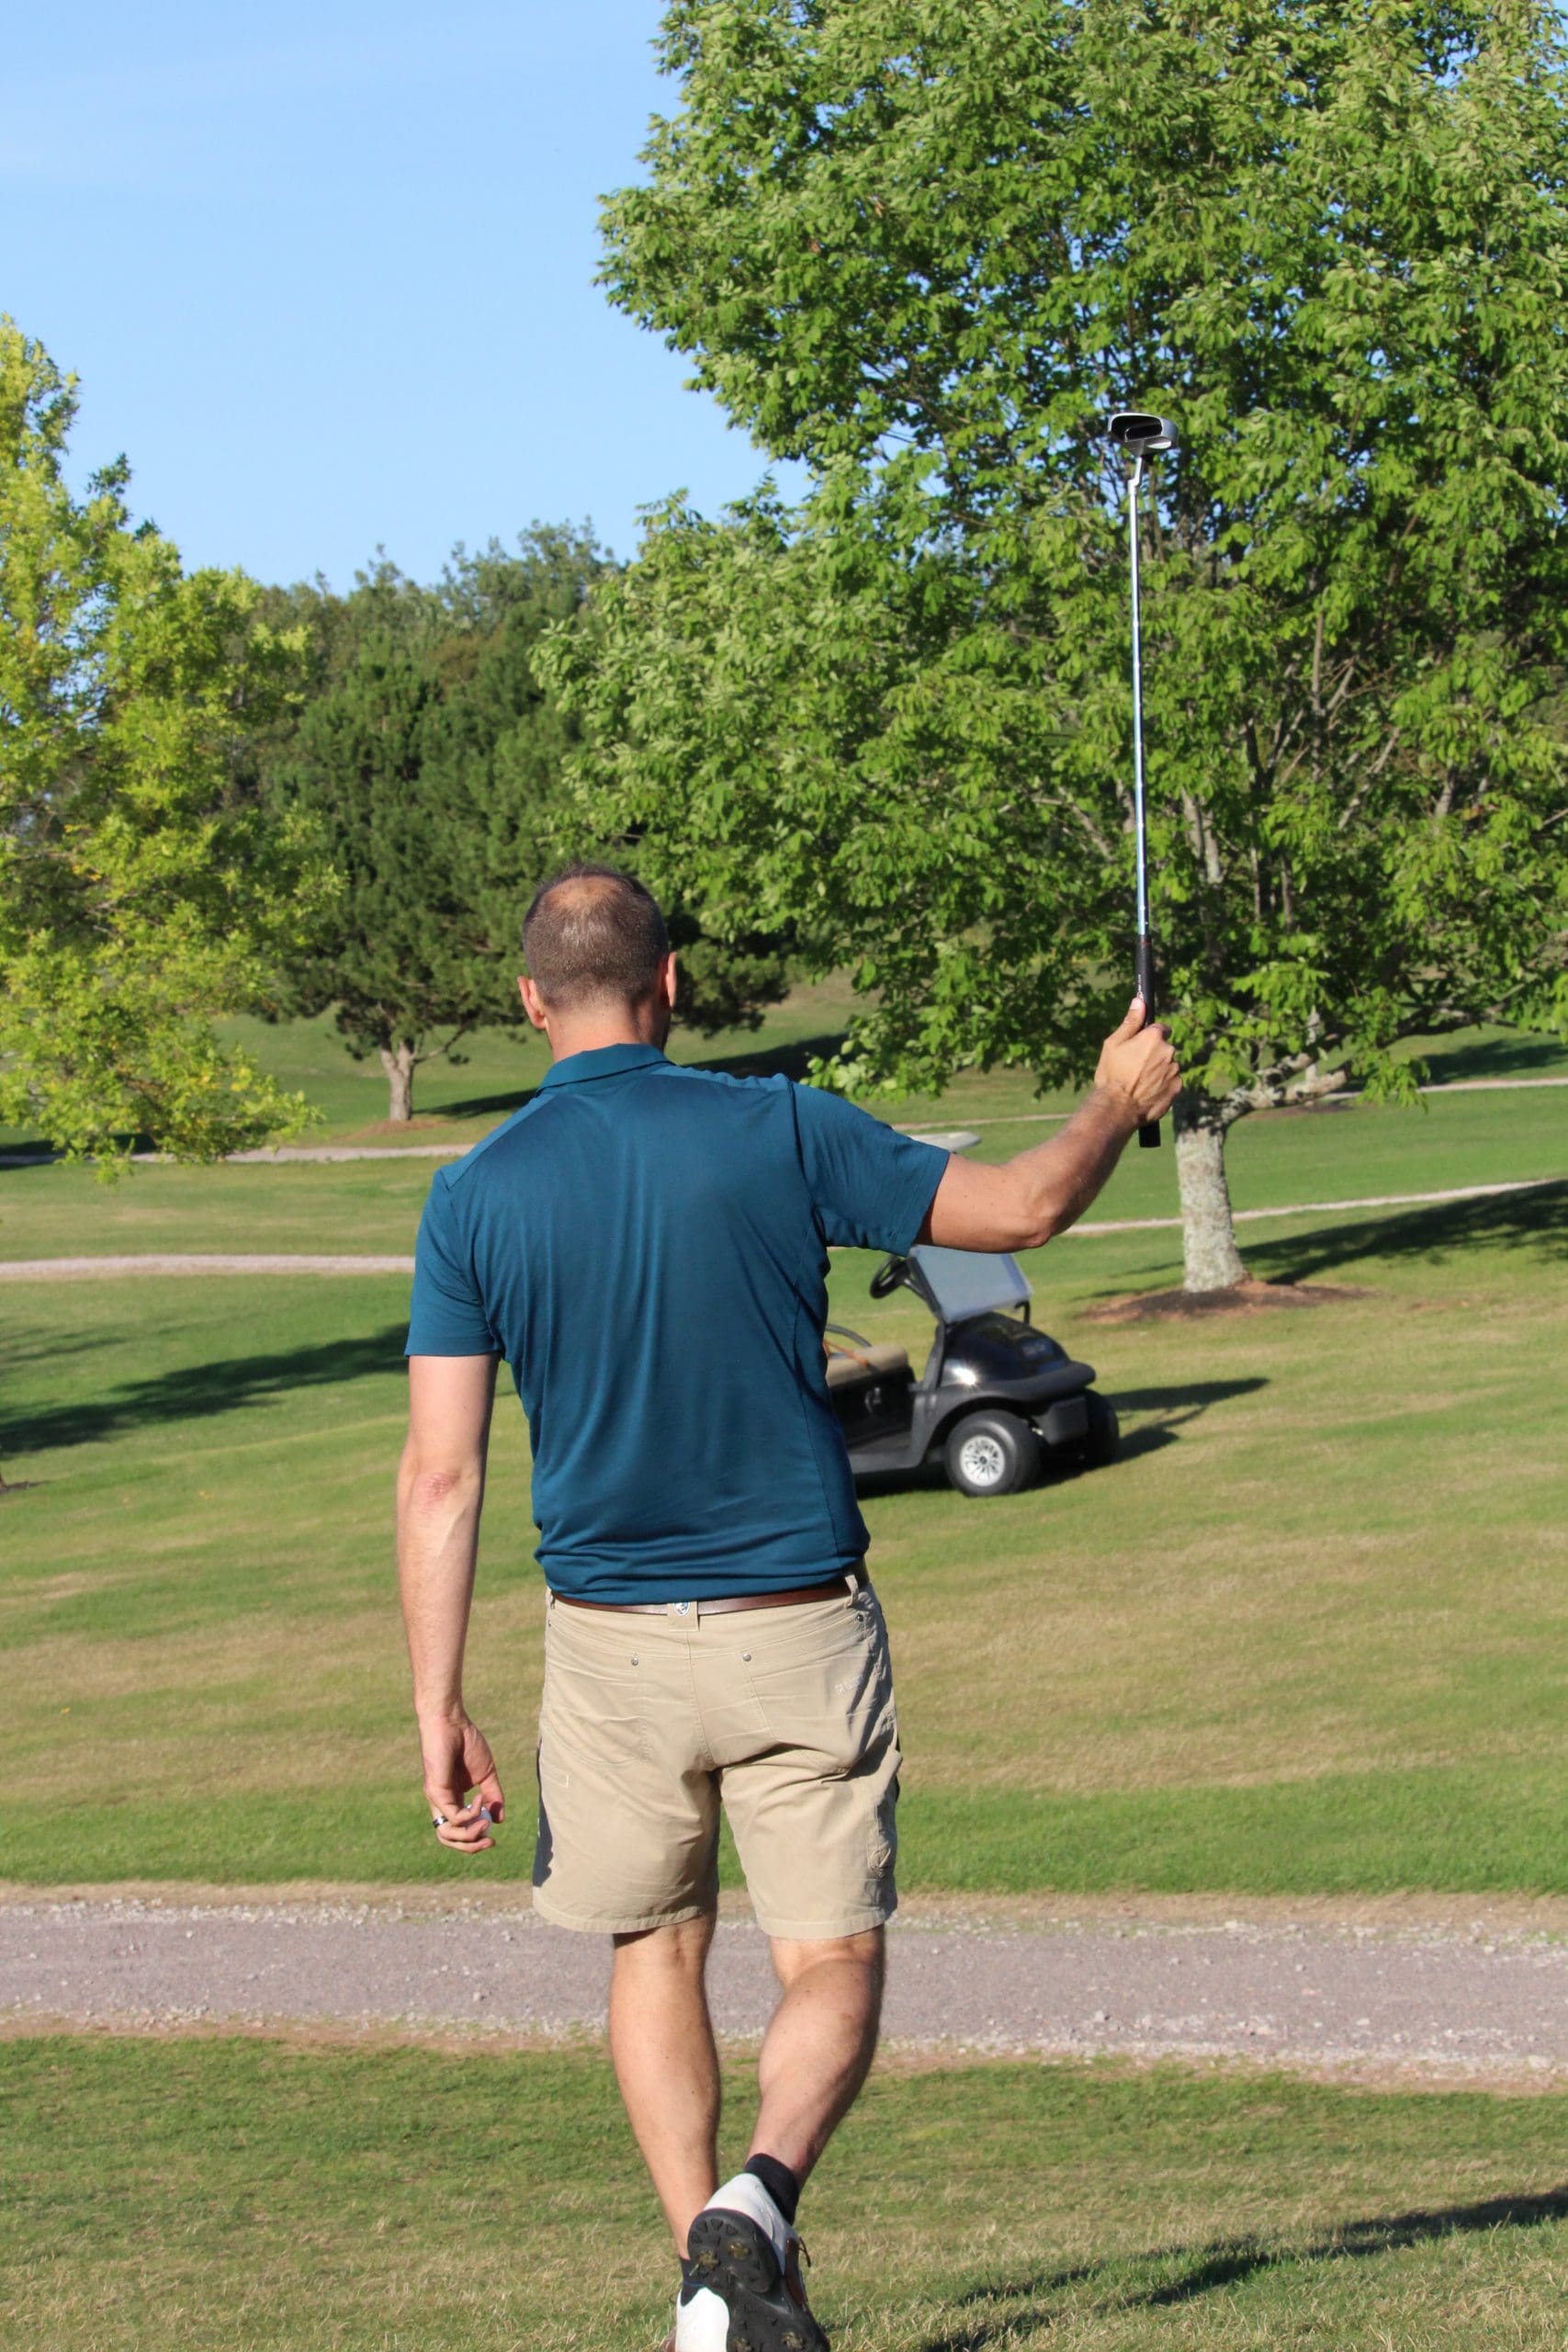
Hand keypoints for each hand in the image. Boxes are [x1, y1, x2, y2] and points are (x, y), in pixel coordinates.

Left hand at [421, 1714, 504, 1852]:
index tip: (493, 1835)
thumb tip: (499, 1820)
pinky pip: (453, 1816)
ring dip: (469, 1836)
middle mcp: (442, 1803)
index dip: (475, 1839)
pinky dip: (471, 1814)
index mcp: (453, 1800)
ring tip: (485, 1823)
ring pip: (446, 1834)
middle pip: (449, 1840)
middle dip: (471, 1846)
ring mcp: (437, 1799)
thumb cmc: (466, 1743)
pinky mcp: (436, 1792)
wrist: (451, 1722)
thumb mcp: (487, 1774)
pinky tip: (481, 1799)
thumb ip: (493, 1796)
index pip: (458, 1831)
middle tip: (490, 1842)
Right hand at [1093, 997, 1180, 1130]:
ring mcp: (1175, 1070)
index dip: (1150, 1038)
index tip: (1141, 1047)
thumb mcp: (1114, 1045)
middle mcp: (1168, 1051)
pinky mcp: (1177, 1088)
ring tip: (1140, 1083)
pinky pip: (1172, 1082)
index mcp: (1153, 1037)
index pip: (1161, 1029)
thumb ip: (1130, 1022)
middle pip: (1165, 1049)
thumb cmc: (1112, 1075)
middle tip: (1136, 1068)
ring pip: (1169, 1066)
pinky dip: (1163, 1086)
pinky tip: (1148, 1092)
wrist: (1118, 1108)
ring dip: (1159, 1071)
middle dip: (1154, 1055)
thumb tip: (1139, 1001)